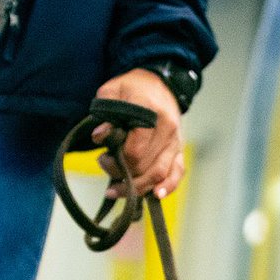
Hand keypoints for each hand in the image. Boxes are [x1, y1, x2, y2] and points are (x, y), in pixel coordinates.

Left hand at [93, 69, 183, 199]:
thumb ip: (104, 114)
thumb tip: (100, 137)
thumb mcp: (112, 92)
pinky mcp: (179, 149)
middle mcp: (167, 127)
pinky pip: (177, 173)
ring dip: (138, 188)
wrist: (161, 83)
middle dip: (123, 175)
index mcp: (150, 111)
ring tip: (117, 190)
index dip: (116, 162)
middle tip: (105, 167)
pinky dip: (168, 187)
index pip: (135, 151)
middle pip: (145, 167)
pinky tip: (156, 195)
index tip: (102, 158)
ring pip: (159, 174)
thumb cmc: (132, 89)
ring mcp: (175, 140)